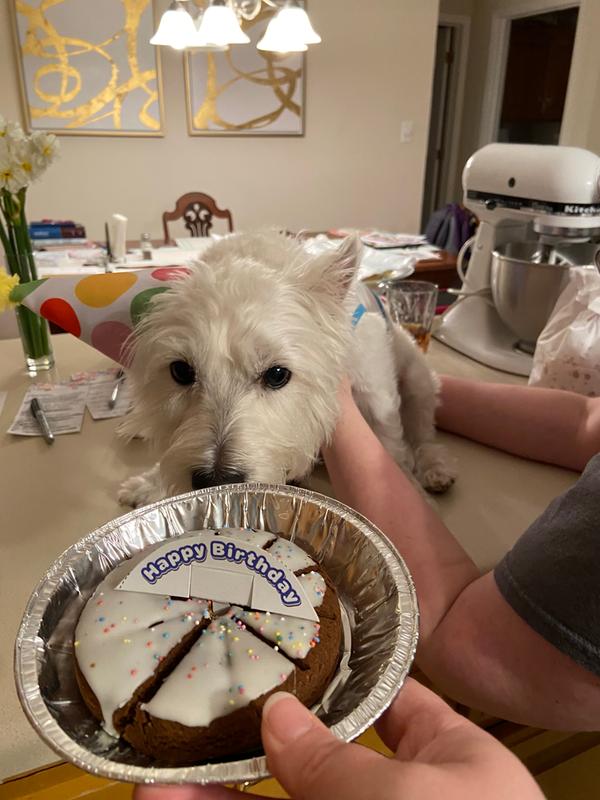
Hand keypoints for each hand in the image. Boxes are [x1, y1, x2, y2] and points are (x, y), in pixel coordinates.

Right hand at [133, 677, 542, 799]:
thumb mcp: (406, 797)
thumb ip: (336, 761)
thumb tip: (277, 714)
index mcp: (452, 765)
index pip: (391, 702)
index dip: (339, 677)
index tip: (280, 653)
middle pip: (321, 762)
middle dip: (255, 745)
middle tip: (195, 721)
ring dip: (218, 797)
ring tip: (153, 785)